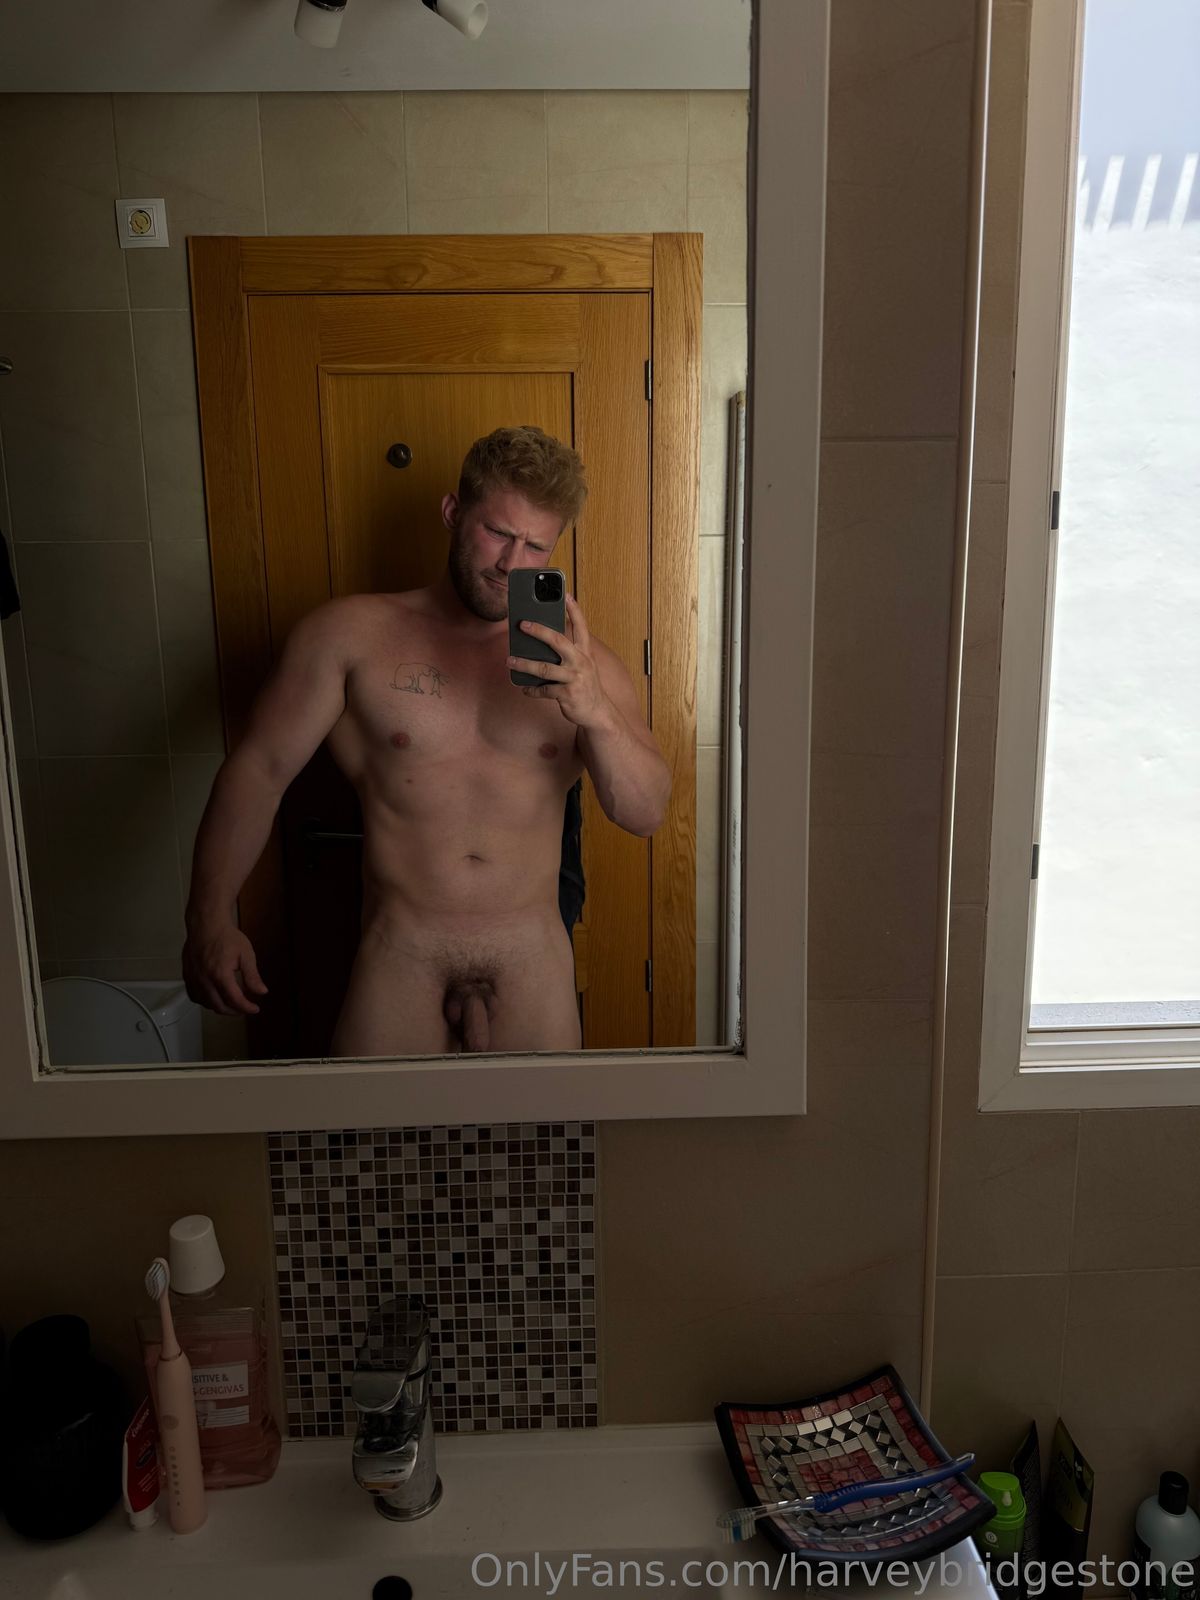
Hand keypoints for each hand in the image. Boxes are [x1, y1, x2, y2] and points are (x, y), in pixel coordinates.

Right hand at [182, 923, 268, 1016]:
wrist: (206, 924)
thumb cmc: (225, 936)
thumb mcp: (246, 954)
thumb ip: (252, 976)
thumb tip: (261, 991)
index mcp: (220, 974)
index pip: (234, 1000)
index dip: (246, 1008)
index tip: (254, 1009)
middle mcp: (204, 979)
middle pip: (219, 1006)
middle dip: (234, 1011)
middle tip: (243, 1009)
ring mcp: (194, 978)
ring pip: (205, 1003)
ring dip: (219, 1008)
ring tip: (230, 1004)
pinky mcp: (187, 975)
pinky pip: (194, 996)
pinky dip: (204, 1001)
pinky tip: (213, 998)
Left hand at [507, 592, 613, 729]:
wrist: (598, 712)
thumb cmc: (585, 685)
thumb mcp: (581, 666)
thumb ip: (566, 654)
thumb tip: (538, 645)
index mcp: (584, 653)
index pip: (581, 627)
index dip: (574, 610)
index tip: (566, 594)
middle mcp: (581, 662)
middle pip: (558, 641)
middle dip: (539, 631)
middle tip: (522, 624)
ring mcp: (574, 678)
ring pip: (544, 668)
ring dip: (524, 664)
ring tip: (510, 661)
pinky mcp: (568, 694)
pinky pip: (544, 690)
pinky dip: (532, 690)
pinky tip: (525, 689)